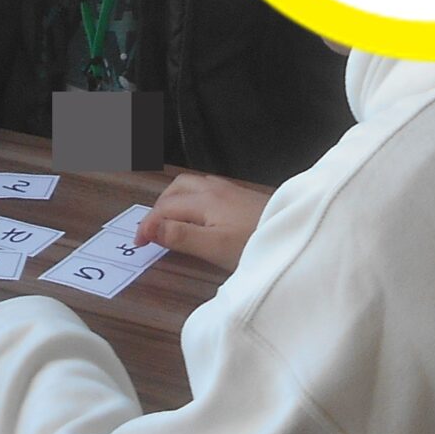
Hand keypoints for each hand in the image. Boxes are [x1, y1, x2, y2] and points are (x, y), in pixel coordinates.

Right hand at [135, 173, 270, 273]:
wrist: (296, 232)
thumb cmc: (254, 243)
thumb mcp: (214, 247)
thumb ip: (180, 237)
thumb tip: (150, 229)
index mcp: (203, 200)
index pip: (164, 208)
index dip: (147, 225)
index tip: (138, 245)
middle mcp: (213, 189)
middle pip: (175, 189)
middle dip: (157, 208)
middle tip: (151, 232)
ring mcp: (229, 190)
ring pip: (190, 185)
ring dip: (173, 200)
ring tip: (169, 221)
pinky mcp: (241, 195)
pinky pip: (205, 188)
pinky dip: (190, 198)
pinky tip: (199, 213)